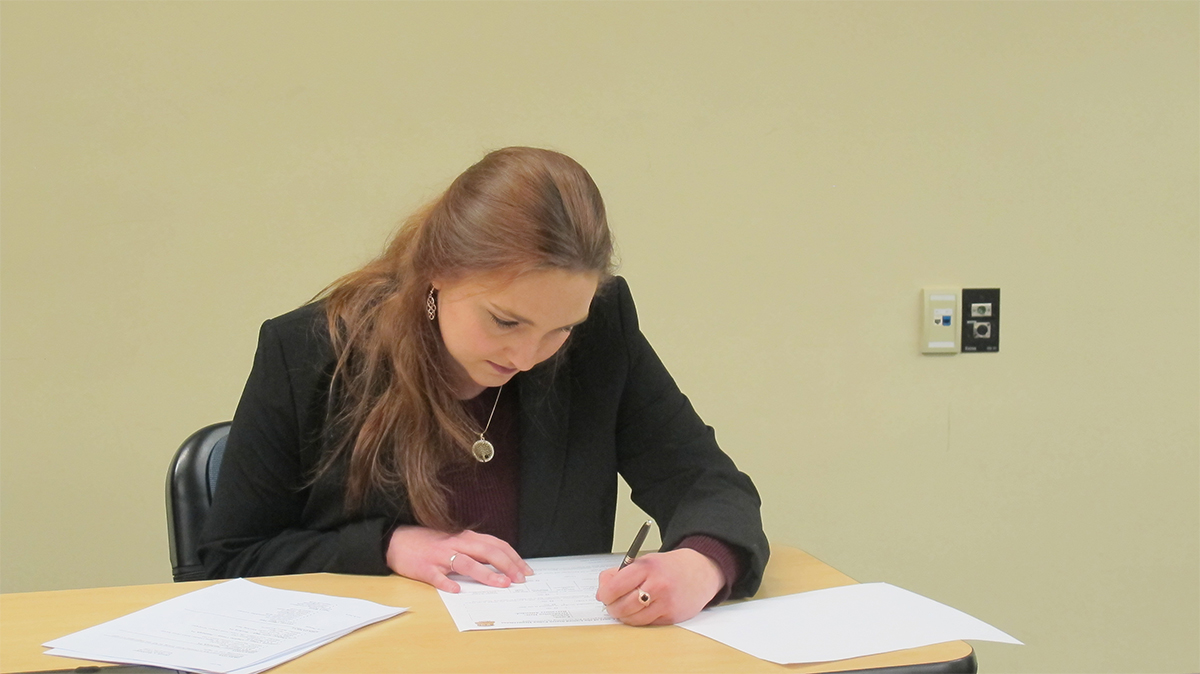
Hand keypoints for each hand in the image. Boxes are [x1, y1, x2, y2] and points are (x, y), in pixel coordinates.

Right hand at [386, 526, 533, 592]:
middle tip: (520, 579)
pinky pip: (437, 577)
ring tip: (501, 584)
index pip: (496, 545)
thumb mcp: (456, 540)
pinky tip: (457, 591)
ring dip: (486, 574)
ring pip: (466, 563)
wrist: (397, 540)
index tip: (526, 570)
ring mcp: (440, 556)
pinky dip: (447, 584)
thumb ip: (475, 549)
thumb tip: (500, 564)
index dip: (513, 557)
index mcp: (466, 537)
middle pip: (486, 551)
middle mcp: (456, 543)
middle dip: (507, 565)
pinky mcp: (424, 568)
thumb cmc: (430, 542)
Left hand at [595, 548, 723, 625]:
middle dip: (612, 608)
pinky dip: (639, 620)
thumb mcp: (644, 561)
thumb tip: (602, 591)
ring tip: (624, 609)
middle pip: (623, 605)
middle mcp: (658, 585)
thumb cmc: (669, 567)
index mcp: (648, 568)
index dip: (605, 593)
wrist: (700, 571)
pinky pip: (646, 624)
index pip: (616, 585)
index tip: (603, 595)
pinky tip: (640, 611)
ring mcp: (666, 603)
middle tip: (611, 605)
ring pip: (633, 619)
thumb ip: (621, 573)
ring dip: (624, 616)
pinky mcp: (672, 617)